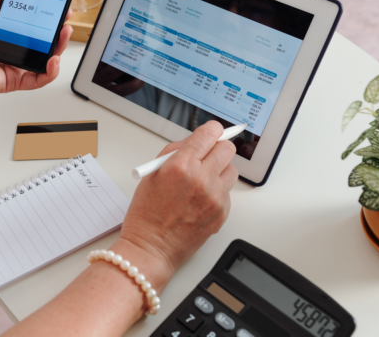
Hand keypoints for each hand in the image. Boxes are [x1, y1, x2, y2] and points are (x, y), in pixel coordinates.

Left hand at [0, 0, 73, 107]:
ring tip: (64, 33)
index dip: (47, 17)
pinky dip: (50, 71)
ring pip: (46, 60)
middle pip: (44, 42)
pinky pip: (39, 79)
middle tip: (66, 17)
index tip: (57, 6)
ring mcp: (17, 67)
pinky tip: (53, 59)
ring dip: (59, 47)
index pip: (34, 26)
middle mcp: (14, 51)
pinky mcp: (16, 81)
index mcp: (7, 36)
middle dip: (59, 30)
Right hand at [118, 121, 237, 285]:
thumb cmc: (147, 213)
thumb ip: (175, 152)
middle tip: (208, 155)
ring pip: (231, 170)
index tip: (210, 133)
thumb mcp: (152, 173)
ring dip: (219, 171)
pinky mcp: (222, 212)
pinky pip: (227, 192)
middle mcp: (201, 179)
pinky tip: (200, 200)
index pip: (210, 133)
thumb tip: (196, 141)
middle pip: (227, 148)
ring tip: (202, 181)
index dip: (211, 131)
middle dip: (217, 148)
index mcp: (181, 165)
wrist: (152, 247)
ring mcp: (214, 197)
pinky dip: (217, 192)